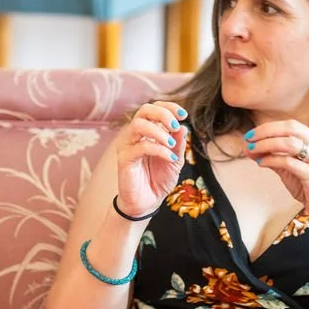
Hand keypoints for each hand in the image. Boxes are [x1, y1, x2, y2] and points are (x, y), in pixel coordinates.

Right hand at [115, 102, 188, 217]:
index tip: (184, 115)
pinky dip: (158, 149)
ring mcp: (128, 145)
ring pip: (138, 125)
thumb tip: (183, 126)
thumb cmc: (159, 179)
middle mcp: (135, 135)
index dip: (169, 107)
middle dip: (163, 114)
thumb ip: (178, 144)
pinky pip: (141, 147)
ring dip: (158, 131)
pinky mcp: (124, 159)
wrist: (148, 202)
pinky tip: (170, 158)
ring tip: (171, 144)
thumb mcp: (175, 160)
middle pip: (144, 110)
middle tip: (175, 125)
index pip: (154, 109)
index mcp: (148, 131)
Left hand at [243, 120, 308, 230]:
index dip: (268, 127)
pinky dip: (271, 161)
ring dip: (266, 145)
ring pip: (289, 144)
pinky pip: (289, 163)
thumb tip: (248, 147)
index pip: (290, 125)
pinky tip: (261, 163)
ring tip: (252, 150)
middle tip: (248, 139)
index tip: (250, 134)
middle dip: (265, 132)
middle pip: (290, 129)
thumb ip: (272, 156)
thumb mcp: (290, 168)